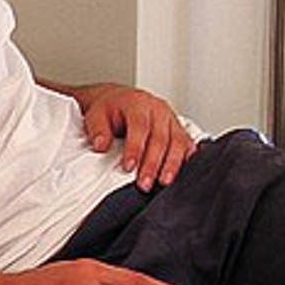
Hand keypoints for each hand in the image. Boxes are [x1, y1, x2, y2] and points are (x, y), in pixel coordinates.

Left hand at [72, 82, 195, 189]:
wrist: (120, 101)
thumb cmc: (110, 110)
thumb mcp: (96, 116)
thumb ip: (98, 130)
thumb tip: (100, 145)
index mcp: (138, 104)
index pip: (140, 127)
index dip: (135, 148)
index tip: (128, 167)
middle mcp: (158, 110)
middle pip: (161, 138)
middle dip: (153, 163)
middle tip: (144, 183)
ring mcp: (171, 119)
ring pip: (178, 142)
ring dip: (172, 164)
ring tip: (164, 182)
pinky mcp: (179, 129)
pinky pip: (188, 144)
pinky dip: (187, 159)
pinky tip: (182, 173)